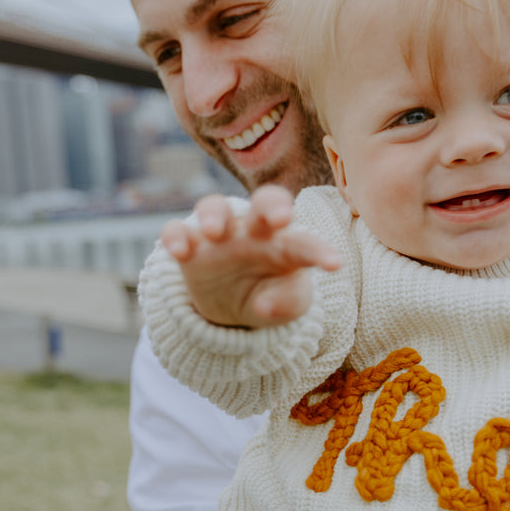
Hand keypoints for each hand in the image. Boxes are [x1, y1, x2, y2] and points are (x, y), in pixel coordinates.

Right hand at [160, 185, 340, 327]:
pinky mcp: (190, 247)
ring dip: (214, 214)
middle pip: (264, 201)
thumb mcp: (287, 305)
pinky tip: (179, 251)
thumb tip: (263, 307)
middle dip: (272, 204)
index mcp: (285, 244)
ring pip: (214, 205)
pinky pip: (177, 230)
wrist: (233, 309)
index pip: (303, 242)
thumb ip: (287, 304)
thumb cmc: (271, 297)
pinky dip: (175, 236)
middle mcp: (254, 231)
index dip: (318, 251)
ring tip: (215, 233)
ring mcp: (219, 235)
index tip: (334, 265)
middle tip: (280, 219)